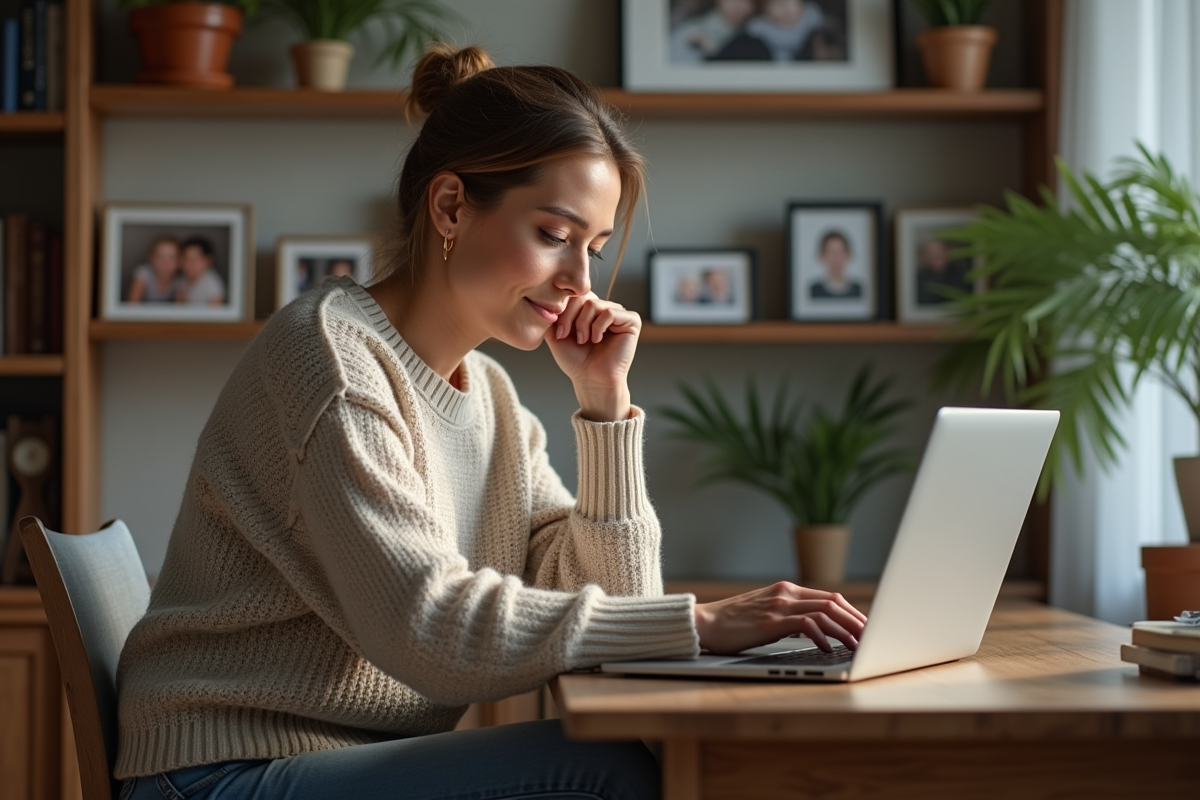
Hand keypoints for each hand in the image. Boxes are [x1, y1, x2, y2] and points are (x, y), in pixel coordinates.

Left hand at [544, 292, 640, 421]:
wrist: (591, 380)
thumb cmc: (576, 361)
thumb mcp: (556, 334)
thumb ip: (553, 315)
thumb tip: (550, 298)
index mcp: (589, 309)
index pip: (574, 294)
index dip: (563, 311)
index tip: (559, 333)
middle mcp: (604, 308)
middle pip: (582, 296)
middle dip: (570, 317)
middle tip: (567, 336)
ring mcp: (619, 313)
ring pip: (594, 304)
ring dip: (583, 324)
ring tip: (584, 340)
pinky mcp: (631, 321)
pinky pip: (610, 312)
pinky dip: (599, 327)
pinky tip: (597, 340)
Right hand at [693, 582, 867, 654]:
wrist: (704, 623)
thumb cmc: (734, 624)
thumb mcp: (766, 614)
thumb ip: (790, 616)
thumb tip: (818, 631)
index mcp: (787, 589)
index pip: (831, 597)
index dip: (853, 613)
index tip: (867, 629)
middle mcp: (785, 593)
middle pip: (834, 603)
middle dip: (857, 621)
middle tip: (874, 638)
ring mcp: (778, 606)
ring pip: (825, 613)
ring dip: (846, 631)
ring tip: (858, 646)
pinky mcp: (770, 622)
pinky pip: (806, 625)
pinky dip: (822, 637)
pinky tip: (828, 650)